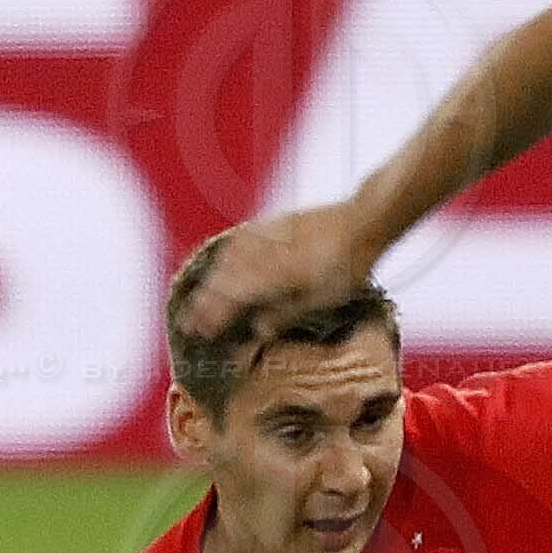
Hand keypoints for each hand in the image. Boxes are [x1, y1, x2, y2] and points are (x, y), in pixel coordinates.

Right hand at [175, 206, 372, 341]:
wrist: (362, 220)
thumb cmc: (347, 266)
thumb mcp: (322, 298)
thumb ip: (286, 314)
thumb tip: (258, 331)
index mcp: (274, 275)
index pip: (231, 297)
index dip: (211, 314)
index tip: (197, 330)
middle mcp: (264, 253)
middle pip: (224, 278)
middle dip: (204, 302)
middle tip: (189, 321)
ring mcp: (267, 234)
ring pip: (228, 258)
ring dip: (212, 280)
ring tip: (202, 297)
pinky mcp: (275, 223)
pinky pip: (240, 240)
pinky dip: (226, 256)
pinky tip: (225, 261)